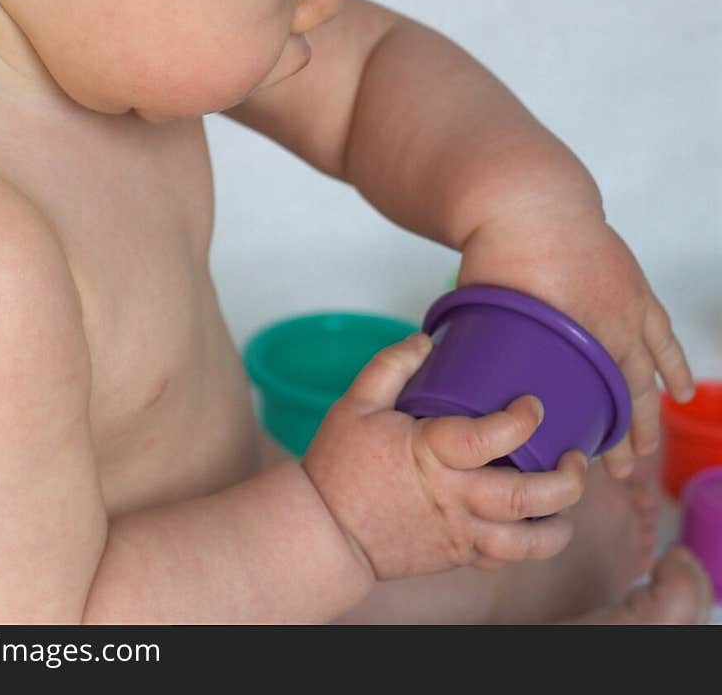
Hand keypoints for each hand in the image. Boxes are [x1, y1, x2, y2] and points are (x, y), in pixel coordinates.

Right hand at [302, 333, 587, 583]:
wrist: (324, 532)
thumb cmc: (340, 466)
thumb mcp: (356, 403)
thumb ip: (391, 365)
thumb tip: (426, 340)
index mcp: (432, 455)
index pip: (492, 437)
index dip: (523, 419)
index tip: (534, 403)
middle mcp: (454, 498)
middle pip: (526, 498)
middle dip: (565, 480)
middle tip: (575, 456)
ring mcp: (459, 533)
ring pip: (526, 543)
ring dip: (558, 525)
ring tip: (569, 501)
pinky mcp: (457, 557)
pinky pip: (505, 560)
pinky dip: (530, 547)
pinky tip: (537, 525)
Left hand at [457, 206, 694, 478]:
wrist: (527, 194)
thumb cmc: (497, 247)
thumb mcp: (482, 305)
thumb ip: (482, 344)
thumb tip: (460, 382)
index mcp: (566, 336)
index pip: (583, 401)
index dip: (584, 434)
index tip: (578, 462)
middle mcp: (604, 326)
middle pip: (619, 394)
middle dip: (620, 438)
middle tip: (617, 474)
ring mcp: (626, 307)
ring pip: (645, 371)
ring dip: (648, 412)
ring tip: (647, 449)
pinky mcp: (634, 287)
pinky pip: (662, 334)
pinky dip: (672, 364)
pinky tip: (680, 392)